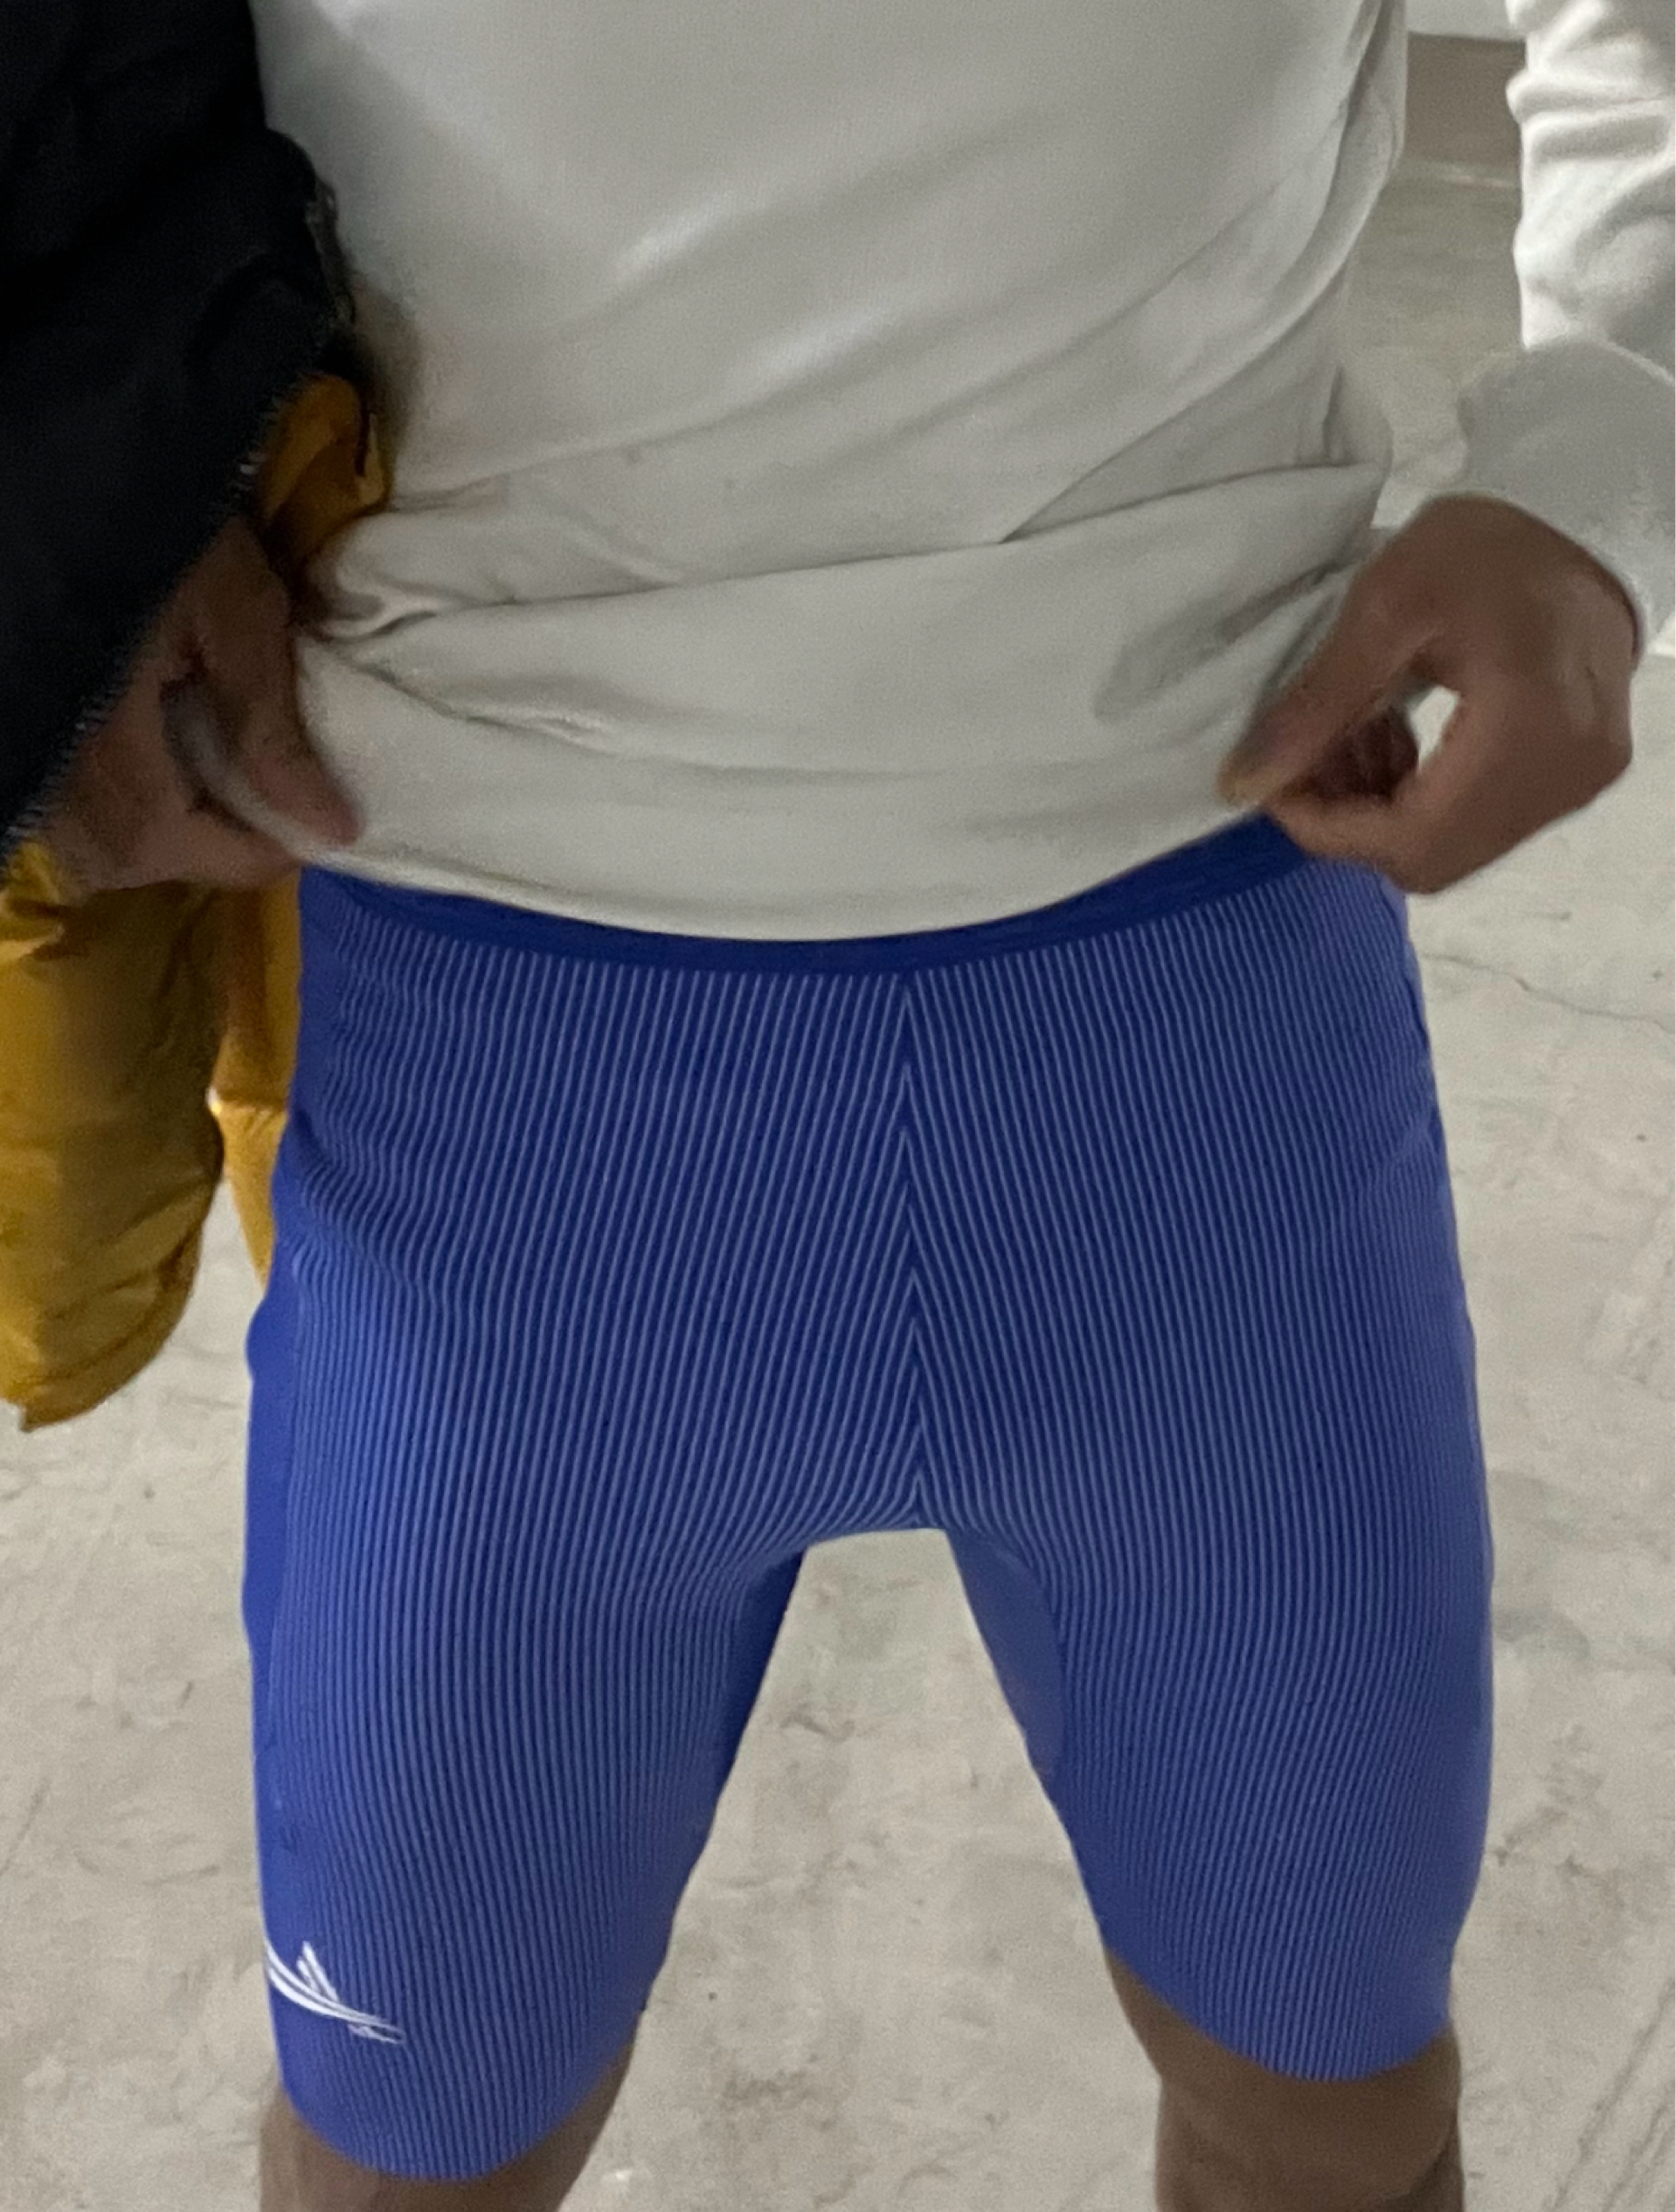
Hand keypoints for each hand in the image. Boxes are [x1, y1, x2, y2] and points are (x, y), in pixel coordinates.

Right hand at [43, 515, 358, 891]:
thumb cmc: (167, 528)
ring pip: (86, 834)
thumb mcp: (237, 613)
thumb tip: (332, 827)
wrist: (82, 464)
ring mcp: (37, 739)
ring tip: (214, 791)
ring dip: (152, 828)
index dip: (251, 853)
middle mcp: (58, 759)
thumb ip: (272, 729)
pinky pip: (64, 796)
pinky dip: (114, 799)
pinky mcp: (35, 714)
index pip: (175, 843)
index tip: (309, 831)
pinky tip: (159, 760)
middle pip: (121, 854)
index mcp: (109, 744)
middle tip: (262, 815)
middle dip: (196, 848)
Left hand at [1218, 494, 1638, 892]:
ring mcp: (1577, 786)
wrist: (1585, 518)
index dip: (1325, 828)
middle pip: (1428, 858)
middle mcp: (1566, 779)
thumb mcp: (1387, 605)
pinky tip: (1396, 737)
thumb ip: (1317, 702)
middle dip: (1348, 822)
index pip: (1409, 838)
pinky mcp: (1575, 779)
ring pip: (1450, 848)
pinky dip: (1420, 801)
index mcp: (1529, 731)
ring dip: (1380, 812)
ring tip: (1353, 732)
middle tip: (1309, 755)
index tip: (1274, 782)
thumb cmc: (1487, 547)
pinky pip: (1479, 825)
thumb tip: (1241, 784)